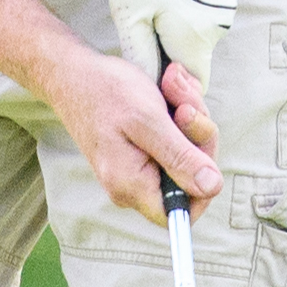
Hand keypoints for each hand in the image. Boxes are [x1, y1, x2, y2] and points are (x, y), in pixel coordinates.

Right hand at [46, 45, 220, 227]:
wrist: (74, 73)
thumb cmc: (105, 92)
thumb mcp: (148, 121)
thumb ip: (180, 157)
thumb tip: (212, 188)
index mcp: (132, 185)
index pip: (180, 214)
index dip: (203, 186)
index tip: (202, 145)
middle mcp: (134, 184)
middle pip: (189, 177)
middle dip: (197, 134)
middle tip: (184, 103)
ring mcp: (138, 167)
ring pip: (187, 152)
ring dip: (190, 113)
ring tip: (172, 84)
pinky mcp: (142, 150)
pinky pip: (175, 138)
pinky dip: (179, 109)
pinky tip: (169, 86)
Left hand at [102, 0, 235, 88]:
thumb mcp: (130, 9)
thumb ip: (141, 52)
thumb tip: (147, 85)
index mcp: (196, 39)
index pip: (191, 88)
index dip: (167, 91)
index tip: (142, 80)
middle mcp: (216, 27)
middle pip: (190, 61)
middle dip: (164, 59)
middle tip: (134, 36)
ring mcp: (220, 5)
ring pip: (190, 36)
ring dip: (167, 31)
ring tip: (142, 4)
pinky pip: (195, 13)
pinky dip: (175, 10)